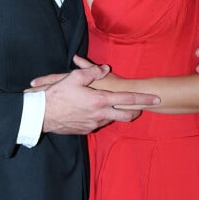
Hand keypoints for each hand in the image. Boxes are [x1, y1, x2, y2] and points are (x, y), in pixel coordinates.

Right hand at [30, 58, 159, 135]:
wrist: (41, 115)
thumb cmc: (57, 94)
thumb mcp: (74, 77)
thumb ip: (92, 71)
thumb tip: (105, 69)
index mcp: (100, 100)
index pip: (128, 99)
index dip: (144, 99)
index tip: (157, 99)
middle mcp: (100, 114)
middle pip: (126, 116)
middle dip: (136, 111)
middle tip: (140, 107)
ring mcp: (93, 124)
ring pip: (112, 119)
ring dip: (115, 113)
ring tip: (112, 105)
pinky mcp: (85, 130)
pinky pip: (98, 123)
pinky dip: (101, 117)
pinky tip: (94, 111)